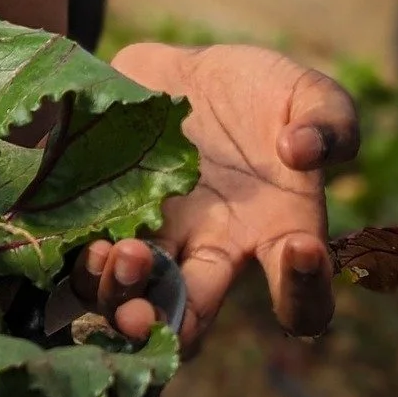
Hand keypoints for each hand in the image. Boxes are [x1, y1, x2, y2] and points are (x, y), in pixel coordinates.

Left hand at [72, 43, 357, 344]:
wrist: (187, 73)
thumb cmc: (261, 93)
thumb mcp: (307, 94)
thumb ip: (327, 120)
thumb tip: (300, 150)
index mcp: (275, 238)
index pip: (304, 302)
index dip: (306, 291)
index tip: (300, 248)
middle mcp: (212, 254)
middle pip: (193, 320)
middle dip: (169, 322)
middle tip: (149, 304)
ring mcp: (155, 239)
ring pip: (129, 297)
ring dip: (116, 292)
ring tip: (114, 254)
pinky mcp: (106, 215)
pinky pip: (83, 254)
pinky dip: (73, 257)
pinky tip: (71, 237)